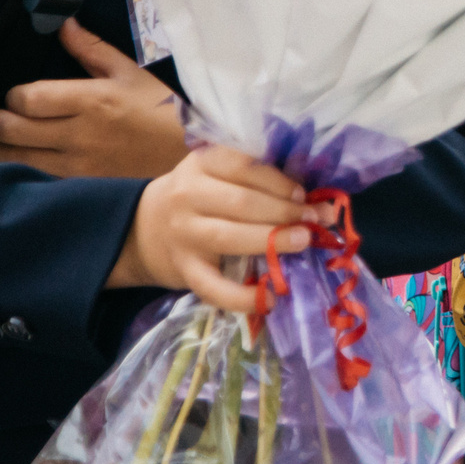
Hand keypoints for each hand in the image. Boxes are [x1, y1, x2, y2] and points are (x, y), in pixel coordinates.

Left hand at [0, 20, 187, 179]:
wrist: (189, 157)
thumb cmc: (162, 111)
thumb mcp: (130, 73)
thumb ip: (91, 49)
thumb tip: (63, 24)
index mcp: (91, 101)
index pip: (29, 98)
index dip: (8, 96)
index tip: (5, 94)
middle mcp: (79, 135)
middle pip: (13, 129)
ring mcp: (77, 165)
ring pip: (15, 158)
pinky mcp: (79, 185)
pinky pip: (31, 180)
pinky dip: (6, 171)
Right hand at [106, 145, 328, 312]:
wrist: (146, 228)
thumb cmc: (202, 196)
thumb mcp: (220, 174)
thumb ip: (260, 180)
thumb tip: (318, 202)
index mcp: (201, 164)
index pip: (243, 165)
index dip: (278, 181)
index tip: (304, 194)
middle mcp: (187, 196)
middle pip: (242, 202)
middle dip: (285, 210)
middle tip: (315, 219)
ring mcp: (183, 234)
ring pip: (229, 236)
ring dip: (272, 240)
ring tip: (304, 241)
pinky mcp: (184, 270)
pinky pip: (212, 286)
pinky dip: (241, 296)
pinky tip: (270, 299)